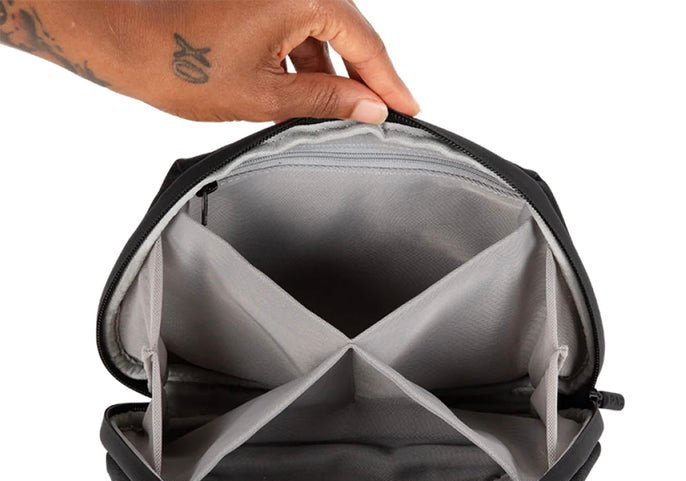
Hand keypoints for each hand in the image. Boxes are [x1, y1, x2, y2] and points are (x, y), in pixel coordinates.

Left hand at [0, 0, 418, 122]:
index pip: (365, 44)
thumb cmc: (185, 68)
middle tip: (385, 117)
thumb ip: (326, 100)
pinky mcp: (260, 0)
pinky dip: (308, 64)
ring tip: (343, 118)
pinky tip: (310, 97)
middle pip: (348, 35)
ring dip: (333, 76)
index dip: (390, 82)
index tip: (410, 109)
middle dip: (365, 80)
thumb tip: (372, 109)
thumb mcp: (266, 96)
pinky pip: (299, 31)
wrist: (130, 45)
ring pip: (323, 35)